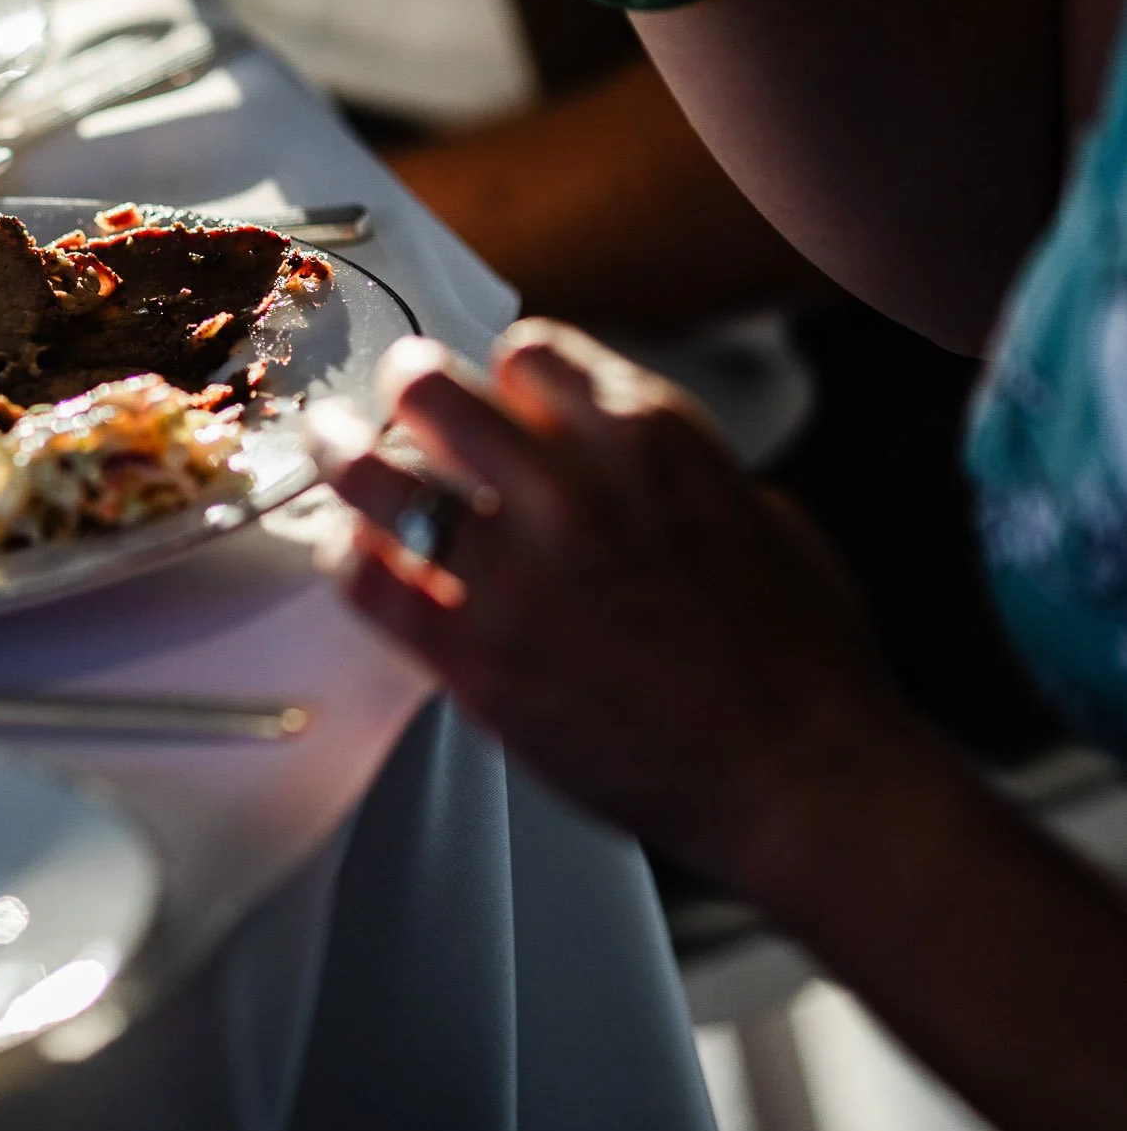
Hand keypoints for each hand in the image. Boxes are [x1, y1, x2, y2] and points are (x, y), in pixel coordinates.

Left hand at [318, 320, 919, 882]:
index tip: (492, 389)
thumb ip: (680, 470)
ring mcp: (513, 570)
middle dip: (407, 385)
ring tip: (328, 444)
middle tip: (393, 394)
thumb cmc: (802, 663)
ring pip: (378, 475)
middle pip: (434, 391)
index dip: (502, 373)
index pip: (531, 354)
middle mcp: (571, 487)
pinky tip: (340, 548)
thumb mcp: (765, 514)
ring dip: (344, 453)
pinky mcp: (474, 653)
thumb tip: (631, 456)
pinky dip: (342, 554)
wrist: (800, 776)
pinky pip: (366, 580)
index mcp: (650, 438)